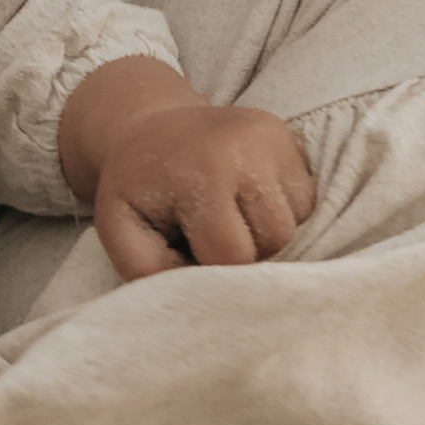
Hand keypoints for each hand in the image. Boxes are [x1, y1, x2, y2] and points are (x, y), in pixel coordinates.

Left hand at [58, 55, 315, 277]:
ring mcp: (275, 139)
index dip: (210, 267)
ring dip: (264, 233)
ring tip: (227, 216)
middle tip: (206, 233)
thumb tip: (200, 296)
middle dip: (242, 251)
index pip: (234, 255)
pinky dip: (279, 211)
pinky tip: (245, 200)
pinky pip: (304, 201)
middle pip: (273, 241)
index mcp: (205, 174)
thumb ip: (150, 271)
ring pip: (294, 223)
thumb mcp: (120, 231)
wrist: (149, 127)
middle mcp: (249, 149)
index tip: (187, 250)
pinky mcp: (290, 138)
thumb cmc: (137, 189)